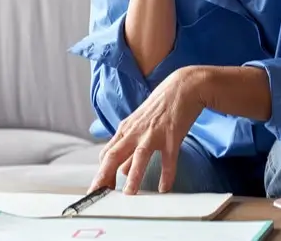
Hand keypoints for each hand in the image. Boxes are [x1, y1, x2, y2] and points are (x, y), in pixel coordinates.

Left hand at [89, 67, 207, 194]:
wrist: (182, 87)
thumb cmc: (160, 106)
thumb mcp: (140, 126)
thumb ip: (130, 148)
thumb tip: (121, 170)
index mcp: (126, 129)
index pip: (107, 153)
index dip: (101, 172)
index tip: (97, 188)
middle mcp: (135, 132)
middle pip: (114, 155)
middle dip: (104, 175)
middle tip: (98, 193)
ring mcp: (153, 133)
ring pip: (139, 157)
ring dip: (133, 176)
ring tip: (129, 194)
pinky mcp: (171, 135)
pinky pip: (168, 159)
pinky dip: (166, 175)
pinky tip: (164, 188)